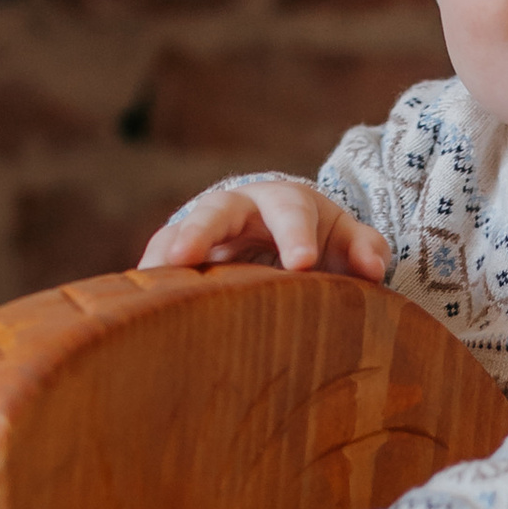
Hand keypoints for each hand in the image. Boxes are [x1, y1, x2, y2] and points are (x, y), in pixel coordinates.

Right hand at [139, 182, 388, 281]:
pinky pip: (159, 261)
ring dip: (163, 254)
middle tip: (187, 256)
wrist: (283, 234)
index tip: (301, 264)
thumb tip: (373, 268)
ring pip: (178, 232)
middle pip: (217, 210)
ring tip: (146, 280)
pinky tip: (134, 305)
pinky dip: (147, 280)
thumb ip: (365, 250)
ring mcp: (205, 229)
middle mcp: (240, 207)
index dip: (296, 236)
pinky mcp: (182, 254)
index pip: (291, 212)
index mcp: (288, 202)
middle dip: (202, 230)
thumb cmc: (322, 241)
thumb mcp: (347, 241)